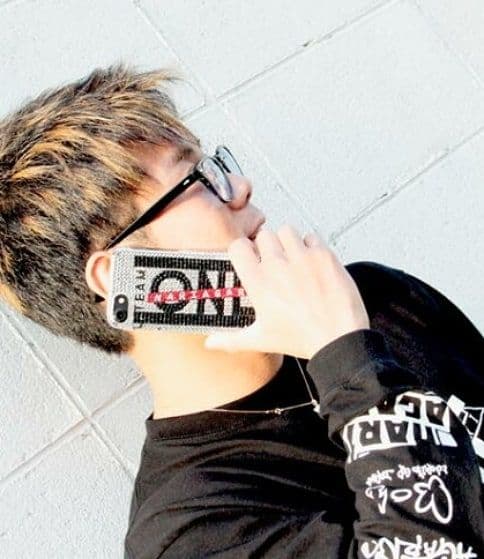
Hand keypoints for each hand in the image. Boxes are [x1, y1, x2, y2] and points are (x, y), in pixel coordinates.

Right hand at [204, 224, 369, 359]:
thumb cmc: (302, 339)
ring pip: (286, 230)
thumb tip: (211, 342)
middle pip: (263, 235)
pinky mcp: (323, 255)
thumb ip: (231, 339)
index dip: (243, 250)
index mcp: (259, 283)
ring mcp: (301, 258)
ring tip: (293, 258)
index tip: (248, 258)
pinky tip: (312, 262)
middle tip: (275, 261)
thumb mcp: (261, 339)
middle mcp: (278, 266)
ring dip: (288, 241)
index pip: (238, 246)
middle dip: (267, 246)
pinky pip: (312, 236)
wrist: (339, 339)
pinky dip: (311, 245)